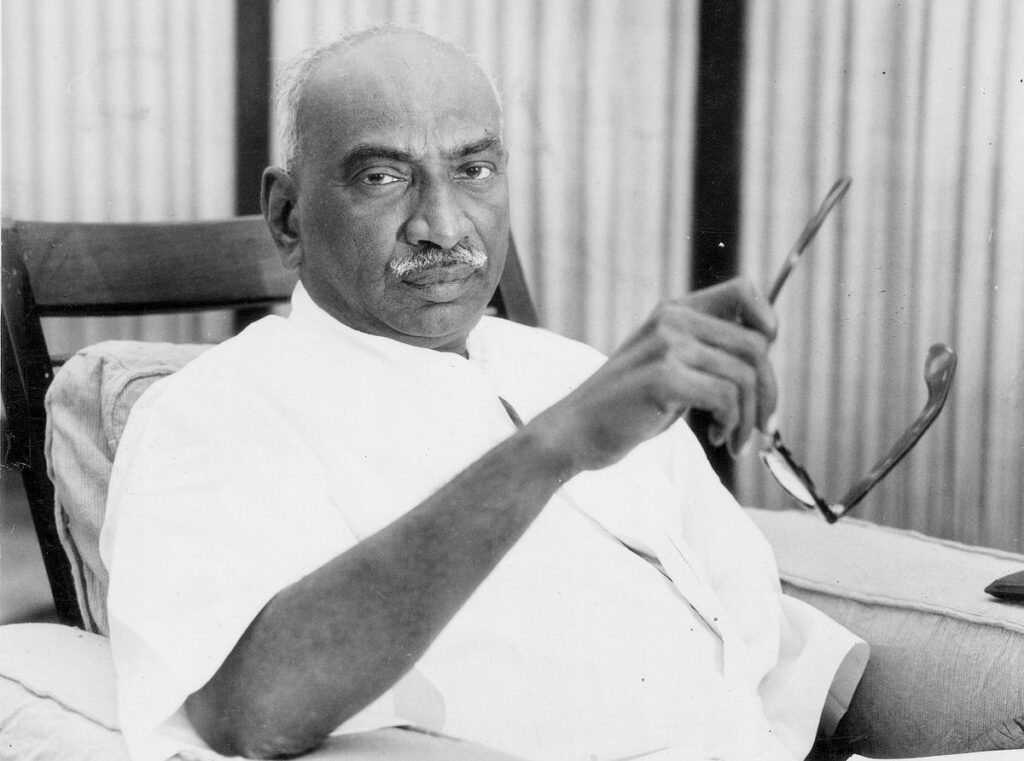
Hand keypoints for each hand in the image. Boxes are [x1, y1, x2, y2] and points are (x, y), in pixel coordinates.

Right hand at [527, 277, 777, 471]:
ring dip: (749, 418)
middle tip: (760, 427)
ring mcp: (667, 346)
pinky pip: (726, 397)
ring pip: (745, 377)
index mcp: (675, 311)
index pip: (744, 290)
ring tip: (734, 439)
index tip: (765, 363)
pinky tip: (717, 437)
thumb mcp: (666, 364)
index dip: (767, 322)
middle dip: (767, 392)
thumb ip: (704, 351)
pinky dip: (731, 424)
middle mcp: (673, 320)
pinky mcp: (664, 378)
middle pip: (756, 345)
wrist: (575, 430)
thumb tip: (764, 352)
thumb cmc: (626, 406)